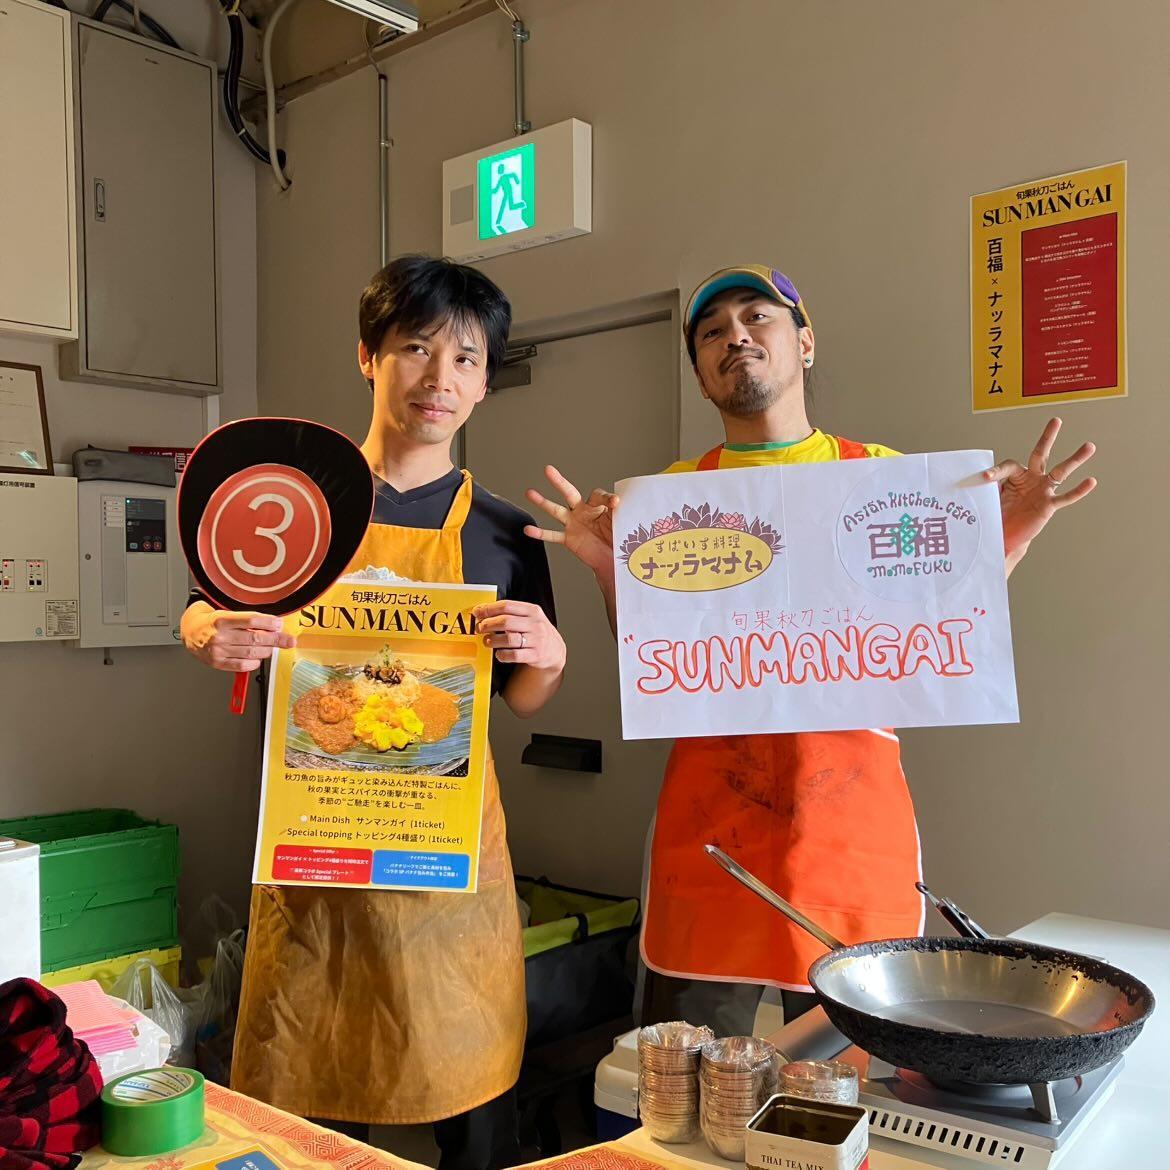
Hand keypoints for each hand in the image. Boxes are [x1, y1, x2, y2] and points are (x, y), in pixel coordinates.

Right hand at [181, 604, 295, 672]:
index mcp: (222, 619)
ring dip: (267, 650)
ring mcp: (218, 651)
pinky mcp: (218, 663)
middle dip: (276, 639)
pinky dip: (255, 662)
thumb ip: (248, 619)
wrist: (190, 631)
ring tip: (272, 647)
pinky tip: (258, 657)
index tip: (280, 625)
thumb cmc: (211, 622)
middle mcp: (220, 636)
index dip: (269, 623)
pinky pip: (242, 665)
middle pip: (255, 638)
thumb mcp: (227, 613)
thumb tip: (274, 624)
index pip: (251, 620)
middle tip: (288, 640)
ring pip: (251, 653)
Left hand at [474, 600, 565, 671]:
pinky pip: (514, 655)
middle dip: (488, 624)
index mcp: (532, 611)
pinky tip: (498, 653)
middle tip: (480, 628)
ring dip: (493, 640)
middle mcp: (535, 624)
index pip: (507, 606)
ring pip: (509, 639)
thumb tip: (483, 611)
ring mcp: (536, 640)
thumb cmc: (536, 632)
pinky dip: (502, 655)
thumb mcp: (529, 617)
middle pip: (506, 621)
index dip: (489, 609)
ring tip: (487, 641)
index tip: (477, 613)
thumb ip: (510, 613)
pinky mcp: (535, 655)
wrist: (554, 650)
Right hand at [524, 465, 617, 578]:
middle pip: (569, 493)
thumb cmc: (619, 539)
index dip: (606, 498)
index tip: (615, 503)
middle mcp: (583, 511)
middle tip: (548, 470)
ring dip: (542, 502)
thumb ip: (620, 512)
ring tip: (530, 493)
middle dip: (559, 482)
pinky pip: (552, 535)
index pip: (598, 495)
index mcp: (598, 506)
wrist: (613, 559)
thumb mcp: (622, 523)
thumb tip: (618, 502)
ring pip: (555, 510)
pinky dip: (540, 533)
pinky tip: (528, 530)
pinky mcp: (568, 538)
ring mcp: (573, 524)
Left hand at [982, 418, 1096, 560]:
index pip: (1008, 466)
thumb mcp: (986, 499)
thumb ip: (981, 488)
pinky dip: (1079, 490)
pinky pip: (1066, 497)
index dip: (996, 471)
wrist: (1005, 535)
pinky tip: (1091, 481)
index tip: (984, 478)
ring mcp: (1042, 490)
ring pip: (1060, 471)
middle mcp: (1031, 479)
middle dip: (1047, 437)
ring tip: (1089, 446)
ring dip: (1075, 459)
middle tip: (1056, 420)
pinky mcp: (1049, 505)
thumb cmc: (996, 514)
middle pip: (1040, 454)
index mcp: (1014, 476)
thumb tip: (962, 481)